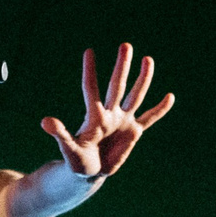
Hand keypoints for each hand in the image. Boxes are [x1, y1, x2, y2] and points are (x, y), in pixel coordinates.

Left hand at [43, 43, 174, 178]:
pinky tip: (170, 96)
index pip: (91, 90)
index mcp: (94, 117)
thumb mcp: (68, 148)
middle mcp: (110, 114)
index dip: (90, 71)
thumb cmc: (76, 160)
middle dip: (122, 66)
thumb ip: (59, 134)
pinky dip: (159, 109)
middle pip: (118, 86)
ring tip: (148, 59)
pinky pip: (149, 118)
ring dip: (143, 79)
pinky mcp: (133, 132)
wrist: (90, 171)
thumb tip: (45, 121)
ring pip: (135, 96)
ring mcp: (123, 121)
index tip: (89, 51)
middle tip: (126, 45)